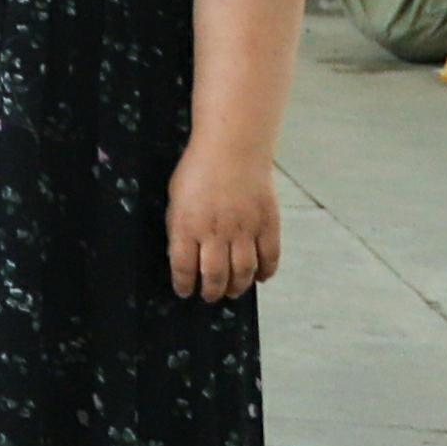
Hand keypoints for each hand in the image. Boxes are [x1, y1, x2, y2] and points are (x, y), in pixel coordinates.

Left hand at [166, 143, 282, 301]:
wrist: (233, 149)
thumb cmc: (198, 171)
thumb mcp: (176, 199)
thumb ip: (180, 228)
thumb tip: (183, 256)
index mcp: (187, 225)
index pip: (183, 267)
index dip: (184, 284)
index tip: (185, 292)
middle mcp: (216, 232)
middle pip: (215, 275)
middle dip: (212, 291)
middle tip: (210, 297)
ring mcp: (245, 229)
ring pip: (243, 271)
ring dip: (238, 286)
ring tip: (232, 291)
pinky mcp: (268, 224)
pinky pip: (270, 256)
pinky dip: (266, 271)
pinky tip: (260, 278)